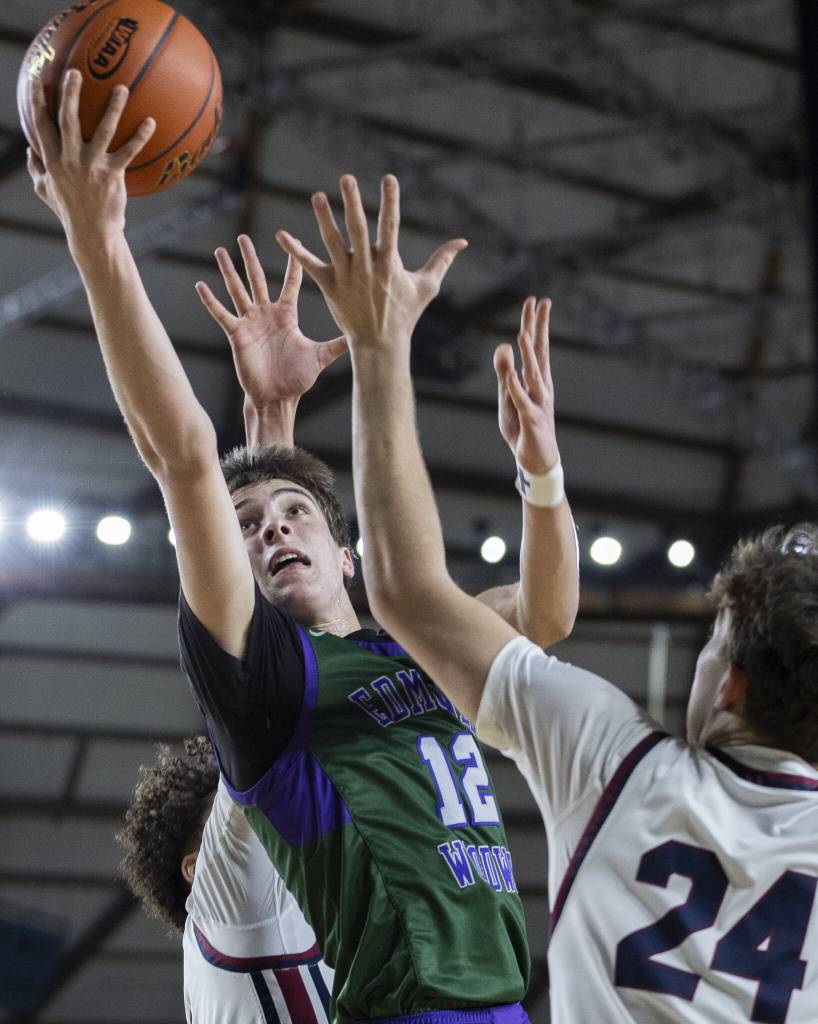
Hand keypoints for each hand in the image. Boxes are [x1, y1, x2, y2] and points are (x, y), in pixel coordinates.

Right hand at [26, 69, 154, 245]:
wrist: (92, 233)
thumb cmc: (69, 211)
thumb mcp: (45, 190)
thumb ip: (36, 169)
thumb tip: (28, 150)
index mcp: (51, 159)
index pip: (40, 123)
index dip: (36, 99)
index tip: (36, 77)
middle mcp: (70, 160)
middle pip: (67, 120)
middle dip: (69, 93)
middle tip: (75, 72)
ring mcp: (92, 167)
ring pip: (102, 130)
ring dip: (113, 107)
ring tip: (122, 88)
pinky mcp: (112, 176)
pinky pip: (129, 152)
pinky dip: (140, 136)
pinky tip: (151, 122)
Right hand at [195, 235, 347, 408]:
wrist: (277, 398)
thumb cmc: (297, 380)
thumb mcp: (320, 357)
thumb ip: (338, 344)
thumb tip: (361, 335)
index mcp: (287, 315)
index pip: (290, 283)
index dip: (292, 263)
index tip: (293, 239)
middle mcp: (267, 314)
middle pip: (257, 279)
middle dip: (251, 258)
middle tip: (244, 237)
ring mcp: (250, 323)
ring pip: (237, 290)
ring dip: (228, 271)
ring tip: (220, 251)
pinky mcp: (237, 335)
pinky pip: (221, 314)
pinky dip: (211, 300)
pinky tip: (201, 284)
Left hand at [274, 174, 466, 352]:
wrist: (379, 343)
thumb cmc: (405, 314)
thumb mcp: (427, 286)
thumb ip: (442, 260)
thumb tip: (463, 242)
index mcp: (389, 263)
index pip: (391, 226)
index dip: (390, 202)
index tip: (389, 178)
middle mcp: (366, 267)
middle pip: (358, 229)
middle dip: (353, 203)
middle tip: (347, 178)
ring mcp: (346, 276)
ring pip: (333, 243)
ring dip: (324, 219)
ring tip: (317, 196)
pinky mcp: (329, 286)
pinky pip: (310, 265)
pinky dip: (295, 251)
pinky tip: (281, 235)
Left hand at [493, 297, 559, 473]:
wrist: (537, 460)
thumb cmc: (523, 426)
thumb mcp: (508, 396)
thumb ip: (505, 373)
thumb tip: (502, 346)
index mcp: (536, 380)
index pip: (537, 346)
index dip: (535, 323)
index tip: (535, 301)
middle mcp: (542, 387)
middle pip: (540, 352)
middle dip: (538, 328)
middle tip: (540, 302)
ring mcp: (538, 403)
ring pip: (533, 375)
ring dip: (528, 355)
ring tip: (522, 334)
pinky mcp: (532, 420)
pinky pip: (523, 402)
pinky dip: (517, 388)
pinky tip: (512, 375)